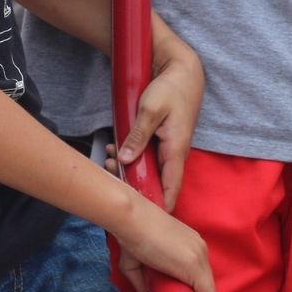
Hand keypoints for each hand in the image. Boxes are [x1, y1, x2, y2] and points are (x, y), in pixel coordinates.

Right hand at [111, 193, 213, 291]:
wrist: (132, 220)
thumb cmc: (133, 233)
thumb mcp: (136, 256)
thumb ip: (139, 275)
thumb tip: (144, 290)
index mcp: (191, 241)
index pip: (199, 270)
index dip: (189, 285)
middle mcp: (199, 247)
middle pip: (205, 280)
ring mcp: (199, 256)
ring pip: (207, 288)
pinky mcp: (194, 266)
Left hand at [117, 36, 202, 211]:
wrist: (182, 69)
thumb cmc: (170, 88)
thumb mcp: (150, 110)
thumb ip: (138, 136)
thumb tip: (125, 161)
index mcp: (176, 149)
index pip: (171, 187)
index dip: (160, 207)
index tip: (147, 222)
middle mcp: (174, 152)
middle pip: (157, 181)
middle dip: (134, 185)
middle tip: (111, 179)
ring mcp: (169, 146)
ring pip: (149, 168)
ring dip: (129, 169)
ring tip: (108, 161)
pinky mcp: (162, 139)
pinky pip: (147, 155)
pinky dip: (131, 156)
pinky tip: (115, 150)